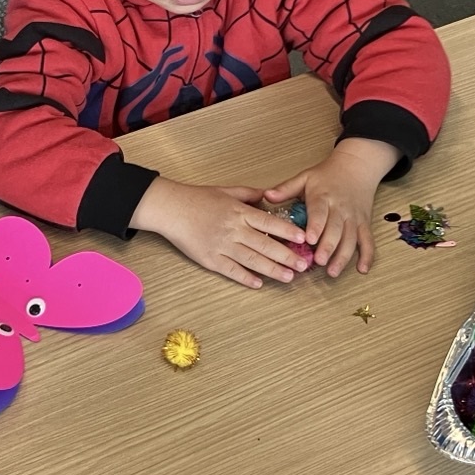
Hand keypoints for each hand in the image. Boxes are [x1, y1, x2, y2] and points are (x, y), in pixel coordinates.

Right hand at [130, 178, 310, 288]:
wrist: (171, 209)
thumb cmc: (197, 198)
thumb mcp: (226, 190)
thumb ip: (249, 194)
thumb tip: (269, 195)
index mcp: (239, 212)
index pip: (269, 223)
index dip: (287, 231)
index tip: (302, 239)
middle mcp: (233, 229)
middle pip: (265, 245)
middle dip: (286, 256)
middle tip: (303, 265)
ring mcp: (221, 246)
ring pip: (252, 260)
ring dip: (272, 270)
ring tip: (288, 277)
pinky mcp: (210, 259)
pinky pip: (231, 270)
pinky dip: (245, 277)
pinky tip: (258, 283)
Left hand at [263, 137, 398, 276]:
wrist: (356, 167)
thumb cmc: (328, 175)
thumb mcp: (305, 177)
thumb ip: (286, 189)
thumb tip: (267, 195)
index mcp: (323, 197)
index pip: (320, 212)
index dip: (316, 226)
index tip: (309, 240)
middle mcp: (340, 209)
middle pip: (336, 229)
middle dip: (328, 246)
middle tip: (319, 261)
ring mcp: (354, 218)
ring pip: (351, 238)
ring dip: (343, 256)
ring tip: (333, 271)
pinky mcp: (364, 224)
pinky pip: (368, 241)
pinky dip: (367, 255)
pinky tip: (362, 269)